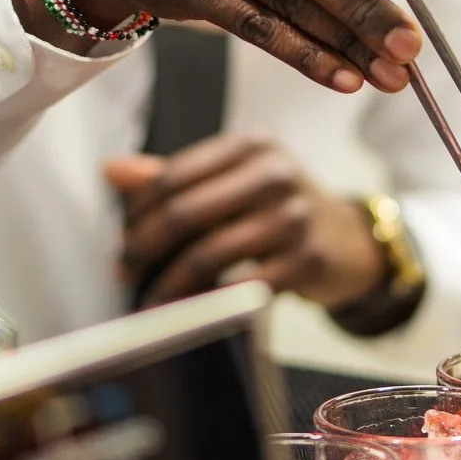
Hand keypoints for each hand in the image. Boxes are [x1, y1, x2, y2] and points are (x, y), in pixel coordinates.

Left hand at [106, 133, 384, 308]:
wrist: (349, 241)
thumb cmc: (280, 208)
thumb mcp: (236, 179)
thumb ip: (175, 175)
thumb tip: (111, 170)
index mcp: (251, 146)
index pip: (175, 174)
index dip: (138, 211)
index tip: (121, 239)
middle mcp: (274, 174)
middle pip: (186, 212)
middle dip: (144, 248)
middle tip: (123, 272)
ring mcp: (293, 217)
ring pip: (208, 253)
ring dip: (169, 284)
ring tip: (151, 301)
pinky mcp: (305, 260)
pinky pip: (241, 287)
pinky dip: (209, 304)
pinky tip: (192, 313)